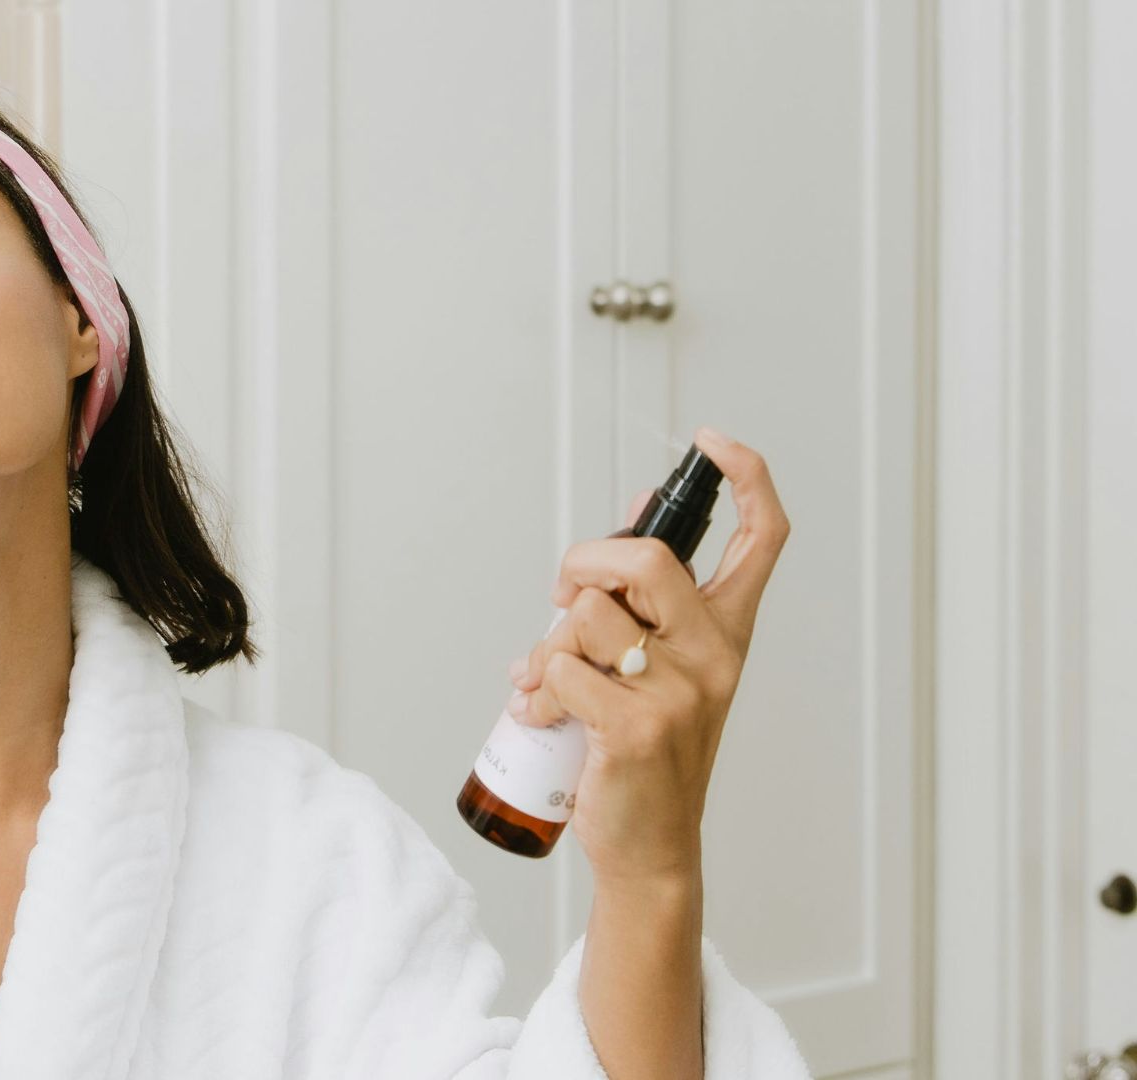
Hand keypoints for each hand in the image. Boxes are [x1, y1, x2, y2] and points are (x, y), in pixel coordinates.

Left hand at [506, 426, 791, 887]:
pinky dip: (536, 686)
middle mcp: (714, 654)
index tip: (712, 441)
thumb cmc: (644, 749)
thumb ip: (641, 601)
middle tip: (564, 599)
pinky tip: (543, 713)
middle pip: (646, 558)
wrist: (648, 845)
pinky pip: (560, 667)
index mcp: (727, 631)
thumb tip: (628, 516)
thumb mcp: (658, 667)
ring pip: (587, 615)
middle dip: (584, 563)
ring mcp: (679, 691)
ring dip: (549, 644)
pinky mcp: (635, 726)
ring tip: (550, 681)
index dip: (745, 478)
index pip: (763, 538)